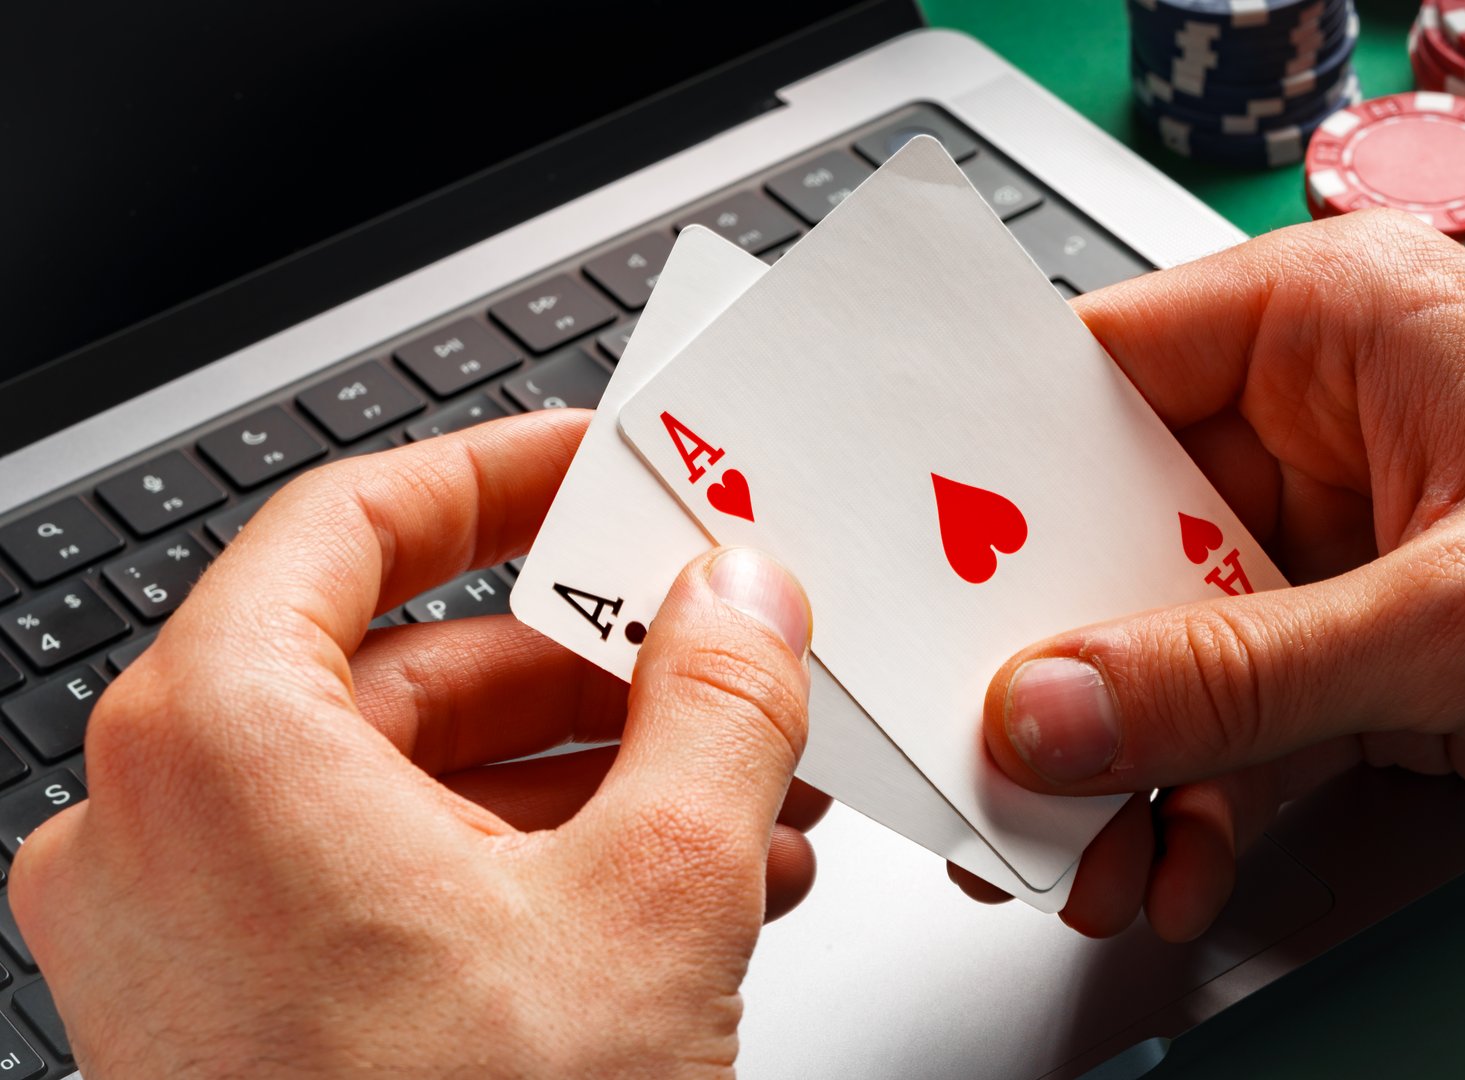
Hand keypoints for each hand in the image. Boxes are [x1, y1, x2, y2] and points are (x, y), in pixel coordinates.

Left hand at [10, 414, 824, 1077]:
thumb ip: (714, 706)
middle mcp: (162, 831)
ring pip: (408, 783)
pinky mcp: (239, 1020)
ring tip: (733, 785)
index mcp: (218, 746)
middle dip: (588, 664)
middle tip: (709, 649)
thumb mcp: (652, 902)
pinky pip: (390, 883)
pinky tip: (672, 890)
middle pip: (402, 662)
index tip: (594, 468)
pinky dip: (527, 864)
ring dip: (582, 773)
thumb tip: (741, 598)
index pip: (354, 522)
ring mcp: (189, 936)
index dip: (498, 478)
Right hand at [964, 210, 1464, 940]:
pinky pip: (1230, 724)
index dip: (984, 465)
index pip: (1098, 370)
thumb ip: (1239, 670)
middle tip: (986, 752)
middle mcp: (1313, 428)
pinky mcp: (1356, 654)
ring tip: (1083, 858)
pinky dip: (1196, 805)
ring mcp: (1328, 550)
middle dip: (1050, 665)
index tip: (905, 564)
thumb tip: (1047, 707)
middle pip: (1109, 535)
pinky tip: (1174, 866)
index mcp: (1334, 326)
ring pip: (1158, 649)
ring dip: (1118, 766)